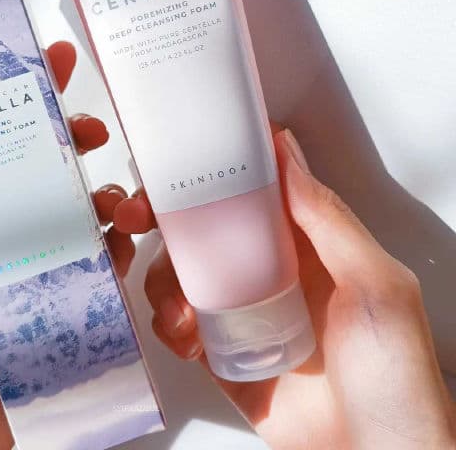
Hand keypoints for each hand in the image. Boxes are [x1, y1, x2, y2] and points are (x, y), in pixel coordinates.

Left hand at [0, 42, 121, 449]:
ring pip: (85, 215)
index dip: (19, 109)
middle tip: (95, 135)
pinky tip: (123, 248)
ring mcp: (43, 274)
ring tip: (123, 207)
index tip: (49, 67)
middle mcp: (6, 243)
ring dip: (110, 196)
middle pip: (47, 174)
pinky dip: (120, 249)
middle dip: (73, 143)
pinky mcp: (73, 309)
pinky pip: (105, 266)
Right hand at [121, 126, 455, 448]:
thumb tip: (288, 154)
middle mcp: (265, 271)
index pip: (246, 193)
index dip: (208, 174)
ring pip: (181, 274)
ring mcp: (240, 311)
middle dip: (162, 220)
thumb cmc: (392, 375)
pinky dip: (169, 325)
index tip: (175, 165)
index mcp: (302, 245)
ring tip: (178, 311)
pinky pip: (180, 324)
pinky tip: (184, 338)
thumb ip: (328, 219)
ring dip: (163, 281)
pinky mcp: (222, 351)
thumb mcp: (373, 285)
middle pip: (201, 230)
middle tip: (138, 218)